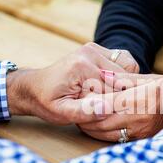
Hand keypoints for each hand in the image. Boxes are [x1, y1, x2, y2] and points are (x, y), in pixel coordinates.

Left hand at [6, 43, 127, 124]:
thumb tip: (106, 108)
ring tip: (111, 98)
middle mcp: (90, 53)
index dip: (119, 103)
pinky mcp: (97, 50)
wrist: (34, 87)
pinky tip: (111, 88)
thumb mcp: (61, 113)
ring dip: (125, 84)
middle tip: (112, 106)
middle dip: (123, 93)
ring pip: (128, 68)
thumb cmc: (47, 102)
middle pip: (125, 76)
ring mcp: (94, 49)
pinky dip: (122, 76)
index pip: (115, 88)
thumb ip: (83, 111)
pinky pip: (123, 62)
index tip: (117, 114)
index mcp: (82, 67)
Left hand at [78, 72, 162, 140]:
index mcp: (137, 99)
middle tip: (74, 110)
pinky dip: (100, 133)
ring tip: (80, 119)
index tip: (77, 98)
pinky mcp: (140, 137)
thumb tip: (103, 75)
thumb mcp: (144, 78)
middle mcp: (138, 117)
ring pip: (105, 132)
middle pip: (101, 120)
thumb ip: (122, 78)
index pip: (105, 103)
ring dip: (90, 126)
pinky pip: (115, 138)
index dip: (89, 102)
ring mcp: (139, 129)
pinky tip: (93, 127)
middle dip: (85, 117)